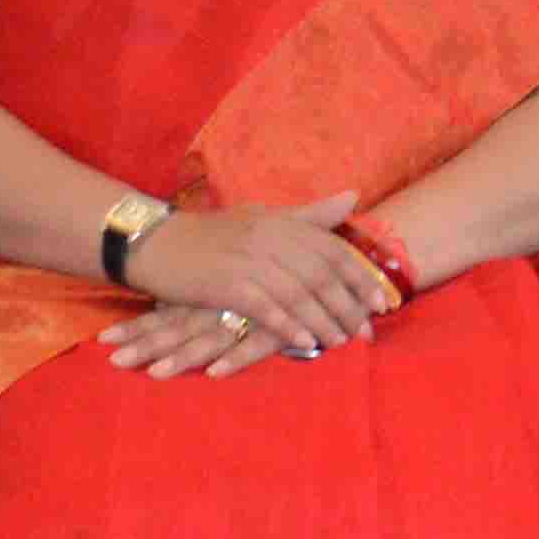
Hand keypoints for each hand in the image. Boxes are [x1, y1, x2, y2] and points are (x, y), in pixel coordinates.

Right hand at [124, 197, 395, 361]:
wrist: (156, 244)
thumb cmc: (212, 235)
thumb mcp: (262, 218)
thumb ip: (308, 215)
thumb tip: (353, 197)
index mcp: (281, 221)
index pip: (332, 249)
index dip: (360, 276)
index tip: (381, 302)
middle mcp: (270, 236)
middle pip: (321, 274)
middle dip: (348, 305)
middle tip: (365, 332)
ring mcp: (248, 259)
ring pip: (299, 293)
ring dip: (324, 320)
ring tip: (341, 342)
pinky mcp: (227, 283)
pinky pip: (266, 307)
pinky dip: (289, 325)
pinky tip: (305, 341)